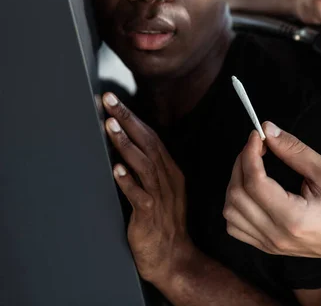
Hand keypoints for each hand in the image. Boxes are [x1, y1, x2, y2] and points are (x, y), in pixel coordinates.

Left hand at [102, 92, 194, 285]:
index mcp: (170, 171)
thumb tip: (123, 147)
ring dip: (126, 144)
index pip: (151, 137)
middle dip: (128, 120)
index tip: (115, 101)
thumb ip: (147, 170)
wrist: (173, 258)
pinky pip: (140, 196)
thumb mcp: (160, 191)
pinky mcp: (151, 215)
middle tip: (110, 101)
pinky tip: (117, 170)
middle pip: (148, 143)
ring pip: (144, 164)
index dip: (133, 117)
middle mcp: (167, 179)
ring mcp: (161, 196)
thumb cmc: (163, 224)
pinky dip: (128, 182)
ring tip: (110, 126)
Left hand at [223, 122, 320, 263]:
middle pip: (237, 196)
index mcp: (293, 218)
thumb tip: (270, 131)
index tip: (258, 136)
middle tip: (257, 146)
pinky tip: (252, 190)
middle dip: (241, 164)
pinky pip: (237, 227)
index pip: (254, 183)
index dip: (250, 154)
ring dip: (236, 184)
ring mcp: (271, 244)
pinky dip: (236, 205)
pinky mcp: (269, 246)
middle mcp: (277, 235)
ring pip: (231, 213)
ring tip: (253, 166)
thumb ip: (296, 150)